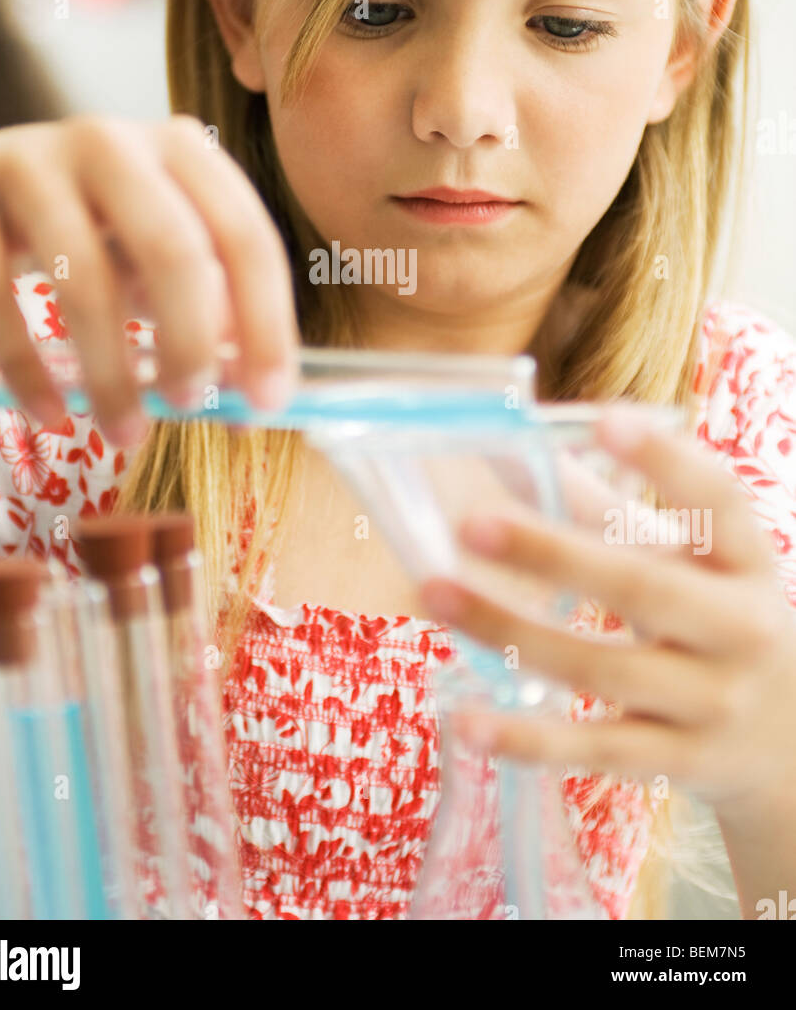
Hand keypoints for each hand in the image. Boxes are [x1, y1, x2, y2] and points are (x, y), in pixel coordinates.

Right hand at [0, 115, 299, 443]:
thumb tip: (251, 395)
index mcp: (180, 148)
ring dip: (111, 374)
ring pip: (84, 279)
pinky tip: (49, 415)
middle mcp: (112, 140)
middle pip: (173, 248)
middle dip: (190, 343)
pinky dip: (28, 370)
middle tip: (190, 408)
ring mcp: (31, 157)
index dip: (266, 323)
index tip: (269, 401)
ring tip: (125, 431)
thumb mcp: (149, 257)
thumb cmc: (81, 231)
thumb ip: (204, 311)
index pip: (245, 235)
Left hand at [419, 404, 795, 816]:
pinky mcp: (678, 763)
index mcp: (746, 563)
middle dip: (553, 556)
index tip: (605, 420)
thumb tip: (515, 453)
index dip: (665, 461)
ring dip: (512, 633)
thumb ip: (611, 512)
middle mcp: (739, 630)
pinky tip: (467, 720)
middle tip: (471, 523)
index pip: (717, 503)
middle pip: (642, 589)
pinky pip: (595, 751)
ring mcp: (712, 703)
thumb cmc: (721, 623)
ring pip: (603, 668)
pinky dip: (529, 740)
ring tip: (437, 594)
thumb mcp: (695, 564)